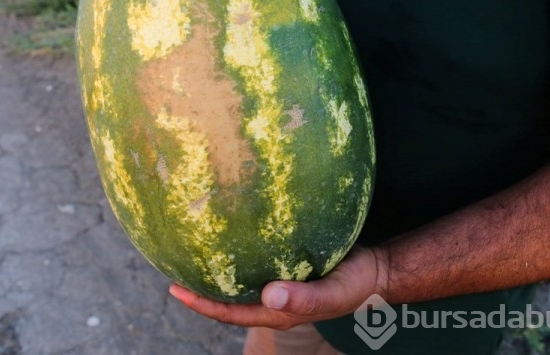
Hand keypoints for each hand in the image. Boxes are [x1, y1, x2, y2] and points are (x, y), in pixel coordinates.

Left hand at [169, 246, 386, 329]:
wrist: (377, 269)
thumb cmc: (357, 283)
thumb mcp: (334, 292)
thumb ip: (304, 298)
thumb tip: (268, 296)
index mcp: (279, 312)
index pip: (232, 312)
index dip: (203, 304)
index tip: (176, 289)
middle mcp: (274, 300)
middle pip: (228, 299)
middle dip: (200, 289)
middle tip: (172, 269)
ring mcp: (280, 285)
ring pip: (240, 282)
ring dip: (215, 273)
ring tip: (191, 254)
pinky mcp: (287, 267)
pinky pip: (255, 264)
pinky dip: (237, 256)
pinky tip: (228, 237)